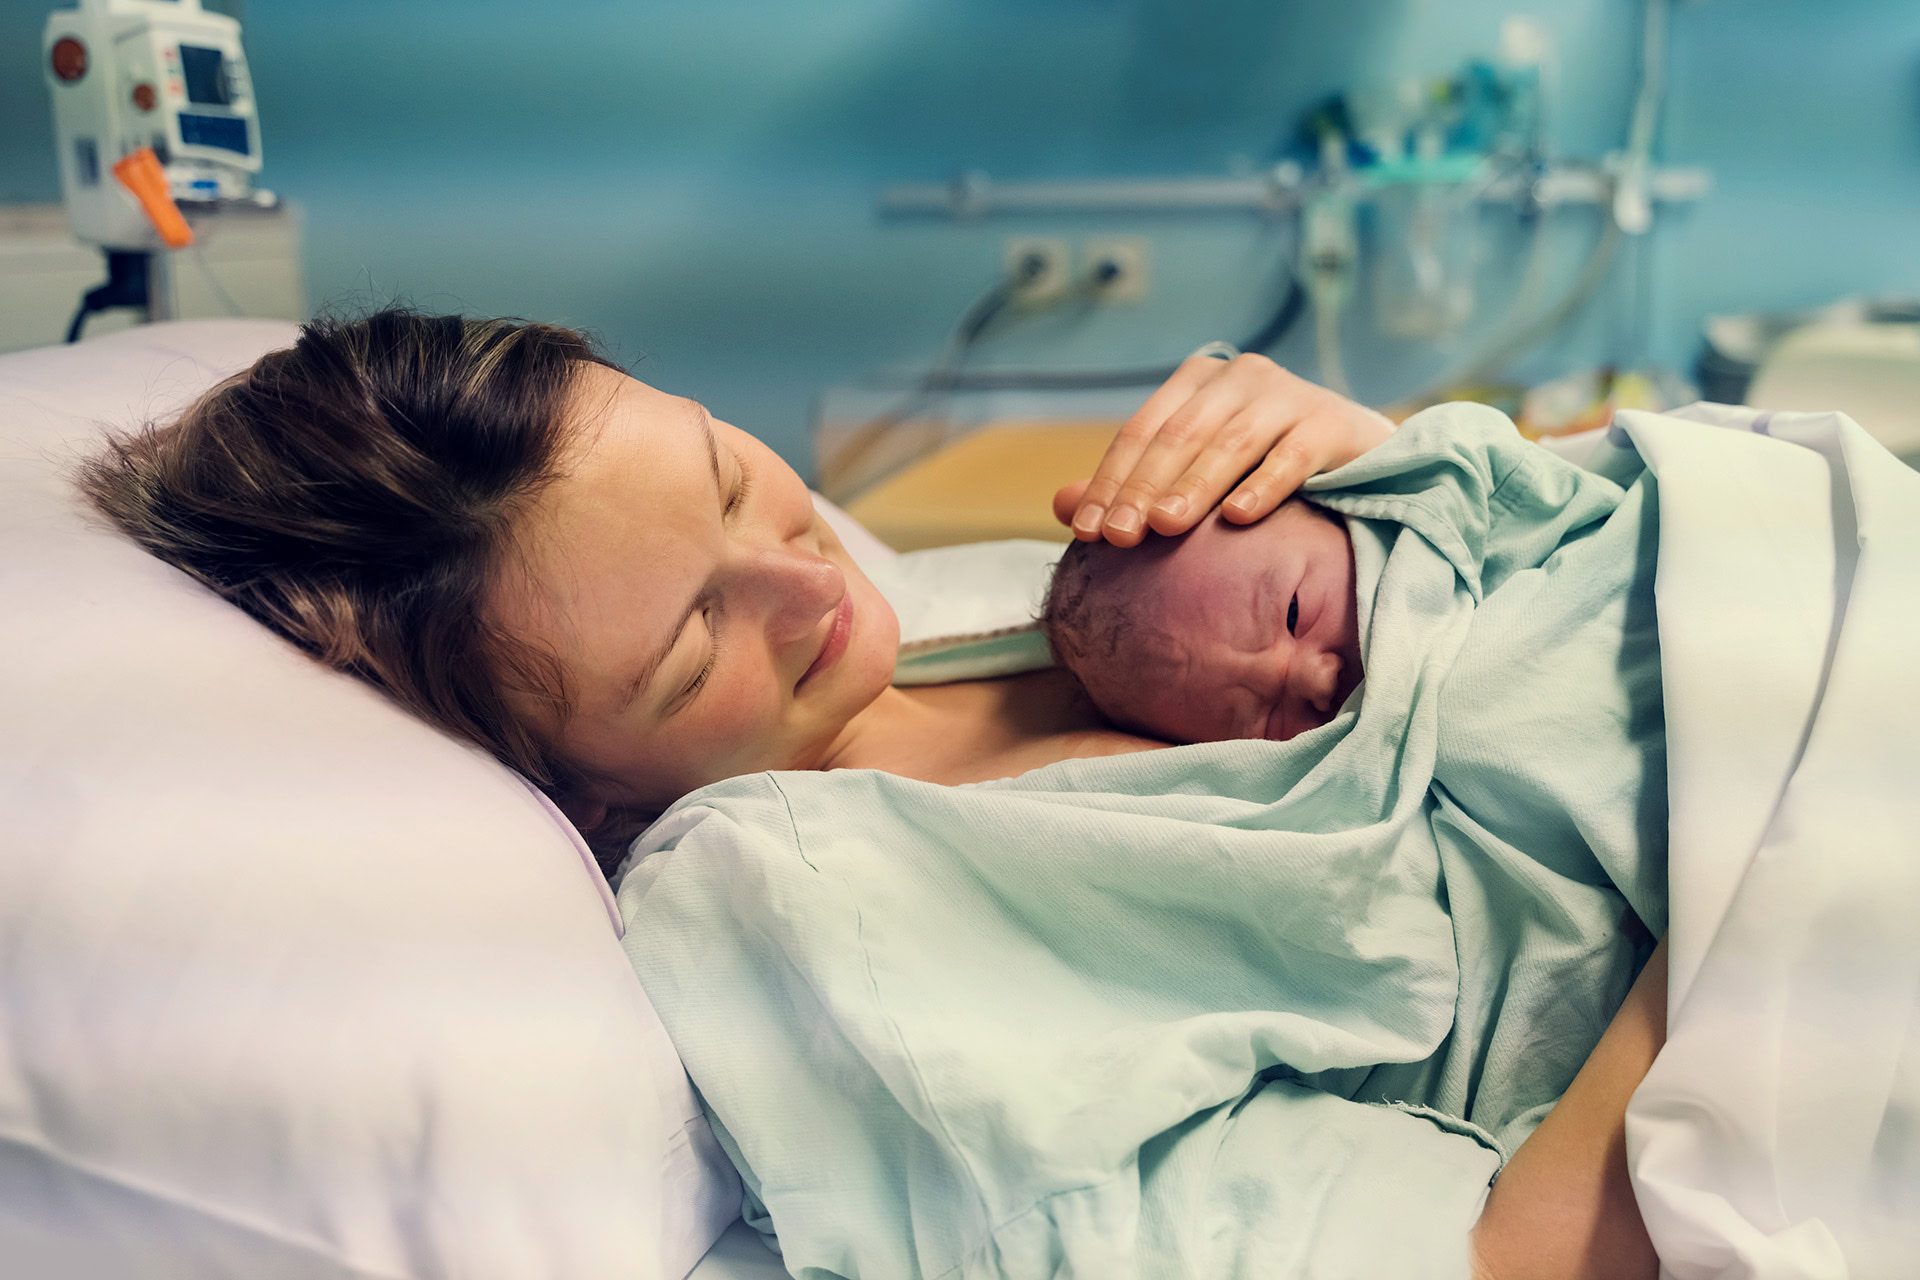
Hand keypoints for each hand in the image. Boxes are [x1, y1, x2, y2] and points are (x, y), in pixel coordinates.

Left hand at [1052, 352, 1393, 546]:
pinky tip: (1239, 519)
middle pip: (1180, 437)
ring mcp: (1289, 395)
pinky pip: (1292, 456)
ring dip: (1194, 487)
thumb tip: (1062, 506)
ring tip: (1165, 526)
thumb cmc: (1264, 464)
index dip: (1111, 481)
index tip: (1088, 531)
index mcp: (1198, 382)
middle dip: (1144, 488)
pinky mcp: (1332, 423)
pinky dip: (1263, 486)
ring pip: (1231, 444)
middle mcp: (1242, 377)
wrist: (1360, 456)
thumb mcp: (1195, 469)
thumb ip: (1134, 485)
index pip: (1142, 432)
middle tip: (1119, 536)